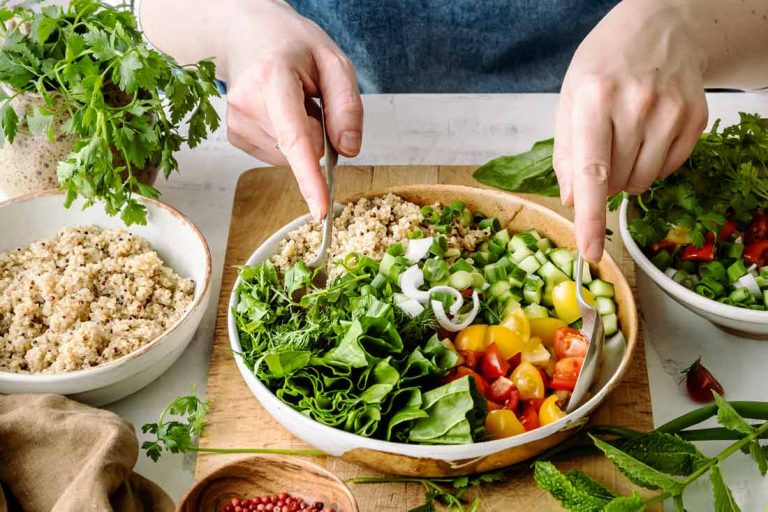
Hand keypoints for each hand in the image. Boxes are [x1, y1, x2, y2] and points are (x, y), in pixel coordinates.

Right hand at [223, 1, 362, 219]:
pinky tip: (279, 112)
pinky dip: (288, 140)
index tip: (319, 208)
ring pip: (292, 155)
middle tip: (308, 95)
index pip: (295, 138)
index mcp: (272, 79)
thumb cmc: (293, 45)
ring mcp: (238, 123)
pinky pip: (280, 155)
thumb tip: (348, 151)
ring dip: (302, 133)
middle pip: (303, 148)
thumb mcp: (334, 62)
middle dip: (318, 131)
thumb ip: (347, 106)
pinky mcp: (237, 137)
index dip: (310, 177)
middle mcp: (247, 104)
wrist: (249, 34)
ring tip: (290, 99)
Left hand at [554, 0, 707, 261]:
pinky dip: (652, 165)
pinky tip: (648, 136)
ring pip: (643, 183)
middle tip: (603, 148)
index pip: (591, 171)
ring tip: (625, 140)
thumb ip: (565, 151)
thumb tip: (572, 199)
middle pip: (616, 183)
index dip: (589, 217)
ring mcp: (671, 112)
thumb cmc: (605, 65)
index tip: (589, 252)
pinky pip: (669, 171)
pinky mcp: (696, 118)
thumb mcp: (570, 97)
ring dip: (628, 177)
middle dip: (603, 181)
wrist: (662, 29)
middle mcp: (636, 105)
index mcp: (595, 98)